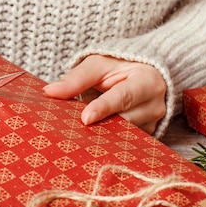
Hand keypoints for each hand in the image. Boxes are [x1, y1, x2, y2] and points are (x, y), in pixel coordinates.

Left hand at [43, 55, 166, 134]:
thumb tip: (50, 92)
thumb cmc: (119, 65)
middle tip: (74, 130)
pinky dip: (109, 140)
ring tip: (81, 134)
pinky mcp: (149, 135)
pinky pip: (126, 142)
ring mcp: (154, 123)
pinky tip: (94, 139)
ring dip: (103, 135)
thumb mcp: (98, 64)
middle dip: (100, 125)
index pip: (123, 97)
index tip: (85, 119)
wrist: (144, 72)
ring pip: (125, 135)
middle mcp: (155, 105)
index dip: (104, 108)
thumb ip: (76, 79)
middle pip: (125, 121)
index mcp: (147, 81)